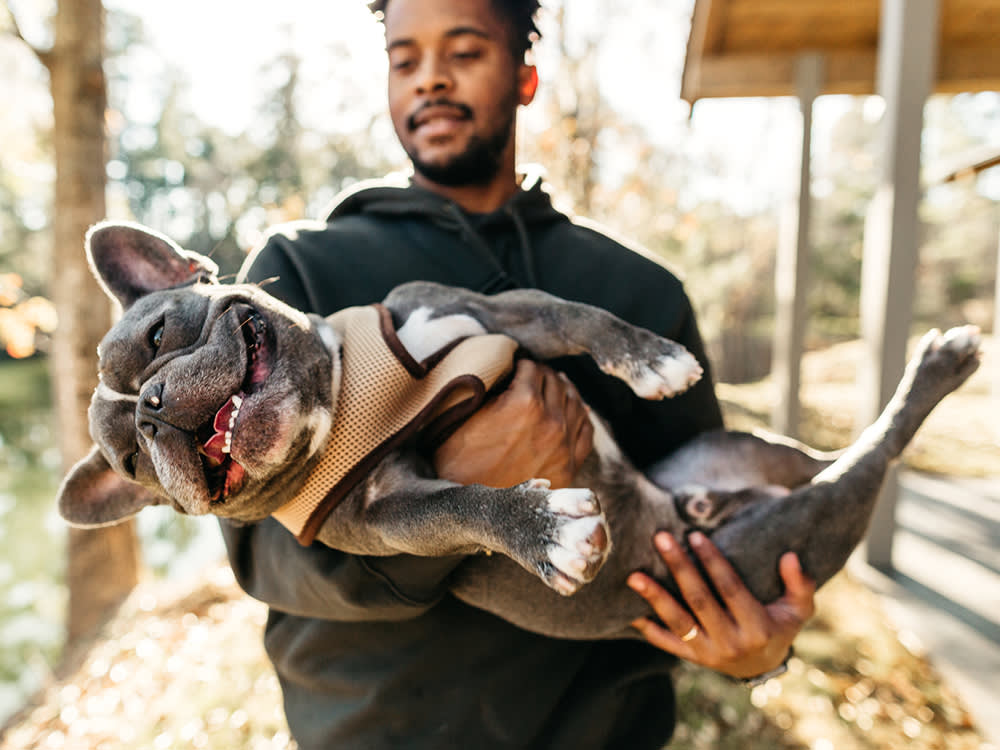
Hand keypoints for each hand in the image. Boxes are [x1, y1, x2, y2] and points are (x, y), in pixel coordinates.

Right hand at [433, 359, 593, 488]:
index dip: (521, 363)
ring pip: (576, 402)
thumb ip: (486, 388)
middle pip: (556, 381)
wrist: (468, 510)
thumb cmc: (455, 463)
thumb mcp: (463, 417)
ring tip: (553, 387)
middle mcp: (551, 421)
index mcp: (524, 403)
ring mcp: (564, 445)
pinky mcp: (570, 466)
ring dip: (564, 391)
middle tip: (531, 375)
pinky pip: (586, 430)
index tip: (515, 365)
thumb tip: (499, 368)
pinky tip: (571, 411)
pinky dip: (580, 415)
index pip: (533, 367)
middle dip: (542, 374)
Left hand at [627, 531, 814, 678]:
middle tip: (661, 539)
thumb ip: (800, 584)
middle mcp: (731, 643)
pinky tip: (629, 610)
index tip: (695, 535)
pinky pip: (666, 643)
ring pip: (678, 622)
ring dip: (654, 597)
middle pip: (699, 600)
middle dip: (679, 567)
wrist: (762, 667)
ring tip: (634, 575)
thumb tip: (790, 557)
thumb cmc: (779, 627)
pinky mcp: (692, 658)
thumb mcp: (799, 610)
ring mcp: (709, 653)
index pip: (730, 588)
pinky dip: (647, 628)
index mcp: (758, 628)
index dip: (712, 561)